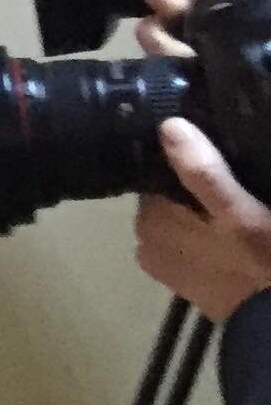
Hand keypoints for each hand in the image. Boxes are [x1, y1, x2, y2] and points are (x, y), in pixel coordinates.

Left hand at [137, 116, 270, 325]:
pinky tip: (236, 236)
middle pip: (168, 192)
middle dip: (196, 188)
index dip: (189, 159)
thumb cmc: (263, 264)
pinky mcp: (184, 279)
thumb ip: (203, 172)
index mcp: (150, 216)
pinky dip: (207, 235)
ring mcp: (164, 261)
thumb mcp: (239, 213)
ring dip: (204, 212)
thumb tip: (168, 126)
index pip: (158, 168)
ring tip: (242, 209)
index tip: (223, 156)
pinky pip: (190, 241)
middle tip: (239, 187)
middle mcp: (145, 238)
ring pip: (181, 216)